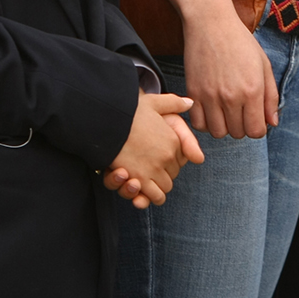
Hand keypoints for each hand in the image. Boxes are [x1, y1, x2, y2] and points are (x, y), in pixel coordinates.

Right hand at [105, 93, 202, 208]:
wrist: (107, 118)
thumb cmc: (129, 110)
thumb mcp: (155, 102)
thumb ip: (174, 103)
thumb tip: (190, 103)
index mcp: (173, 140)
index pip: (181, 160)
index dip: (170, 161)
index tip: (158, 157)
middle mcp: (167, 157)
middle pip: (172, 176)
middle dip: (163, 175)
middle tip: (149, 169)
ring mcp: (153, 169)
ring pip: (164, 189)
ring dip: (156, 188)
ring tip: (144, 181)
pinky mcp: (138, 180)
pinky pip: (153, 196)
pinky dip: (149, 196)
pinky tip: (140, 189)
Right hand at [182, 12, 278, 138]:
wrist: (210, 23)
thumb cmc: (240, 41)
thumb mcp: (264, 65)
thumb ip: (271, 96)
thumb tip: (272, 122)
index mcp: (252, 90)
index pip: (256, 131)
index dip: (258, 127)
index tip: (254, 117)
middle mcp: (231, 97)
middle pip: (238, 133)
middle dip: (242, 126)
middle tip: (240, 110)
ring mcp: (210, 96)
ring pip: (218, 132)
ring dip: (224, 126)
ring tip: (226, 111)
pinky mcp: (193, 93)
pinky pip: (199, 124)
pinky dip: (205, 122)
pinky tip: (211, 109)